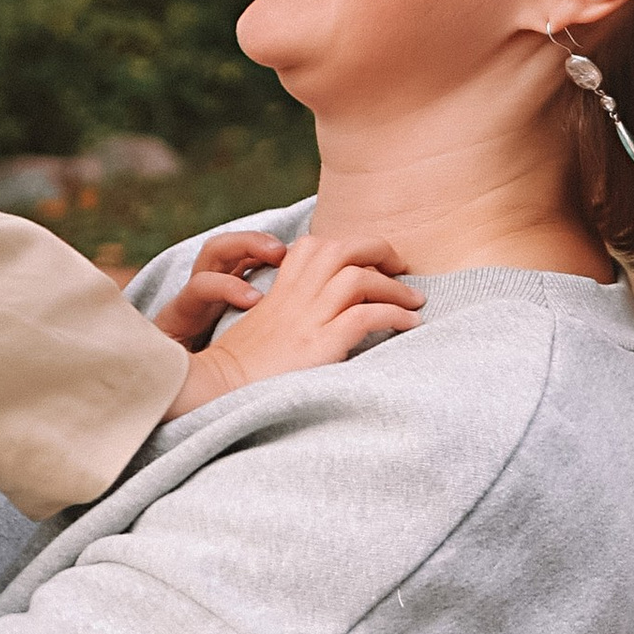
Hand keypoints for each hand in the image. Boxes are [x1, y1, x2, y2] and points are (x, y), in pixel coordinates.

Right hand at [163, 231, 421, 416]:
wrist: (219, 387)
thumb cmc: (243, 365)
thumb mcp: (262, 323)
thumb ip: (288, 307)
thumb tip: (324, 309)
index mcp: (281, 287)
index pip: (316, 246)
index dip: (349, 247)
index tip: (370, 263)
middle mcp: (296, 295)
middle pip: (343, 249)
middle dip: (378, 251)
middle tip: (400, 268)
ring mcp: (308, 318)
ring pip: (360, 278)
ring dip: (395, 288)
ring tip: (414, 302)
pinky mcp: (320, 343)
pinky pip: (367, 315)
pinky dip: (395, 315)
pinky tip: (409, 325)